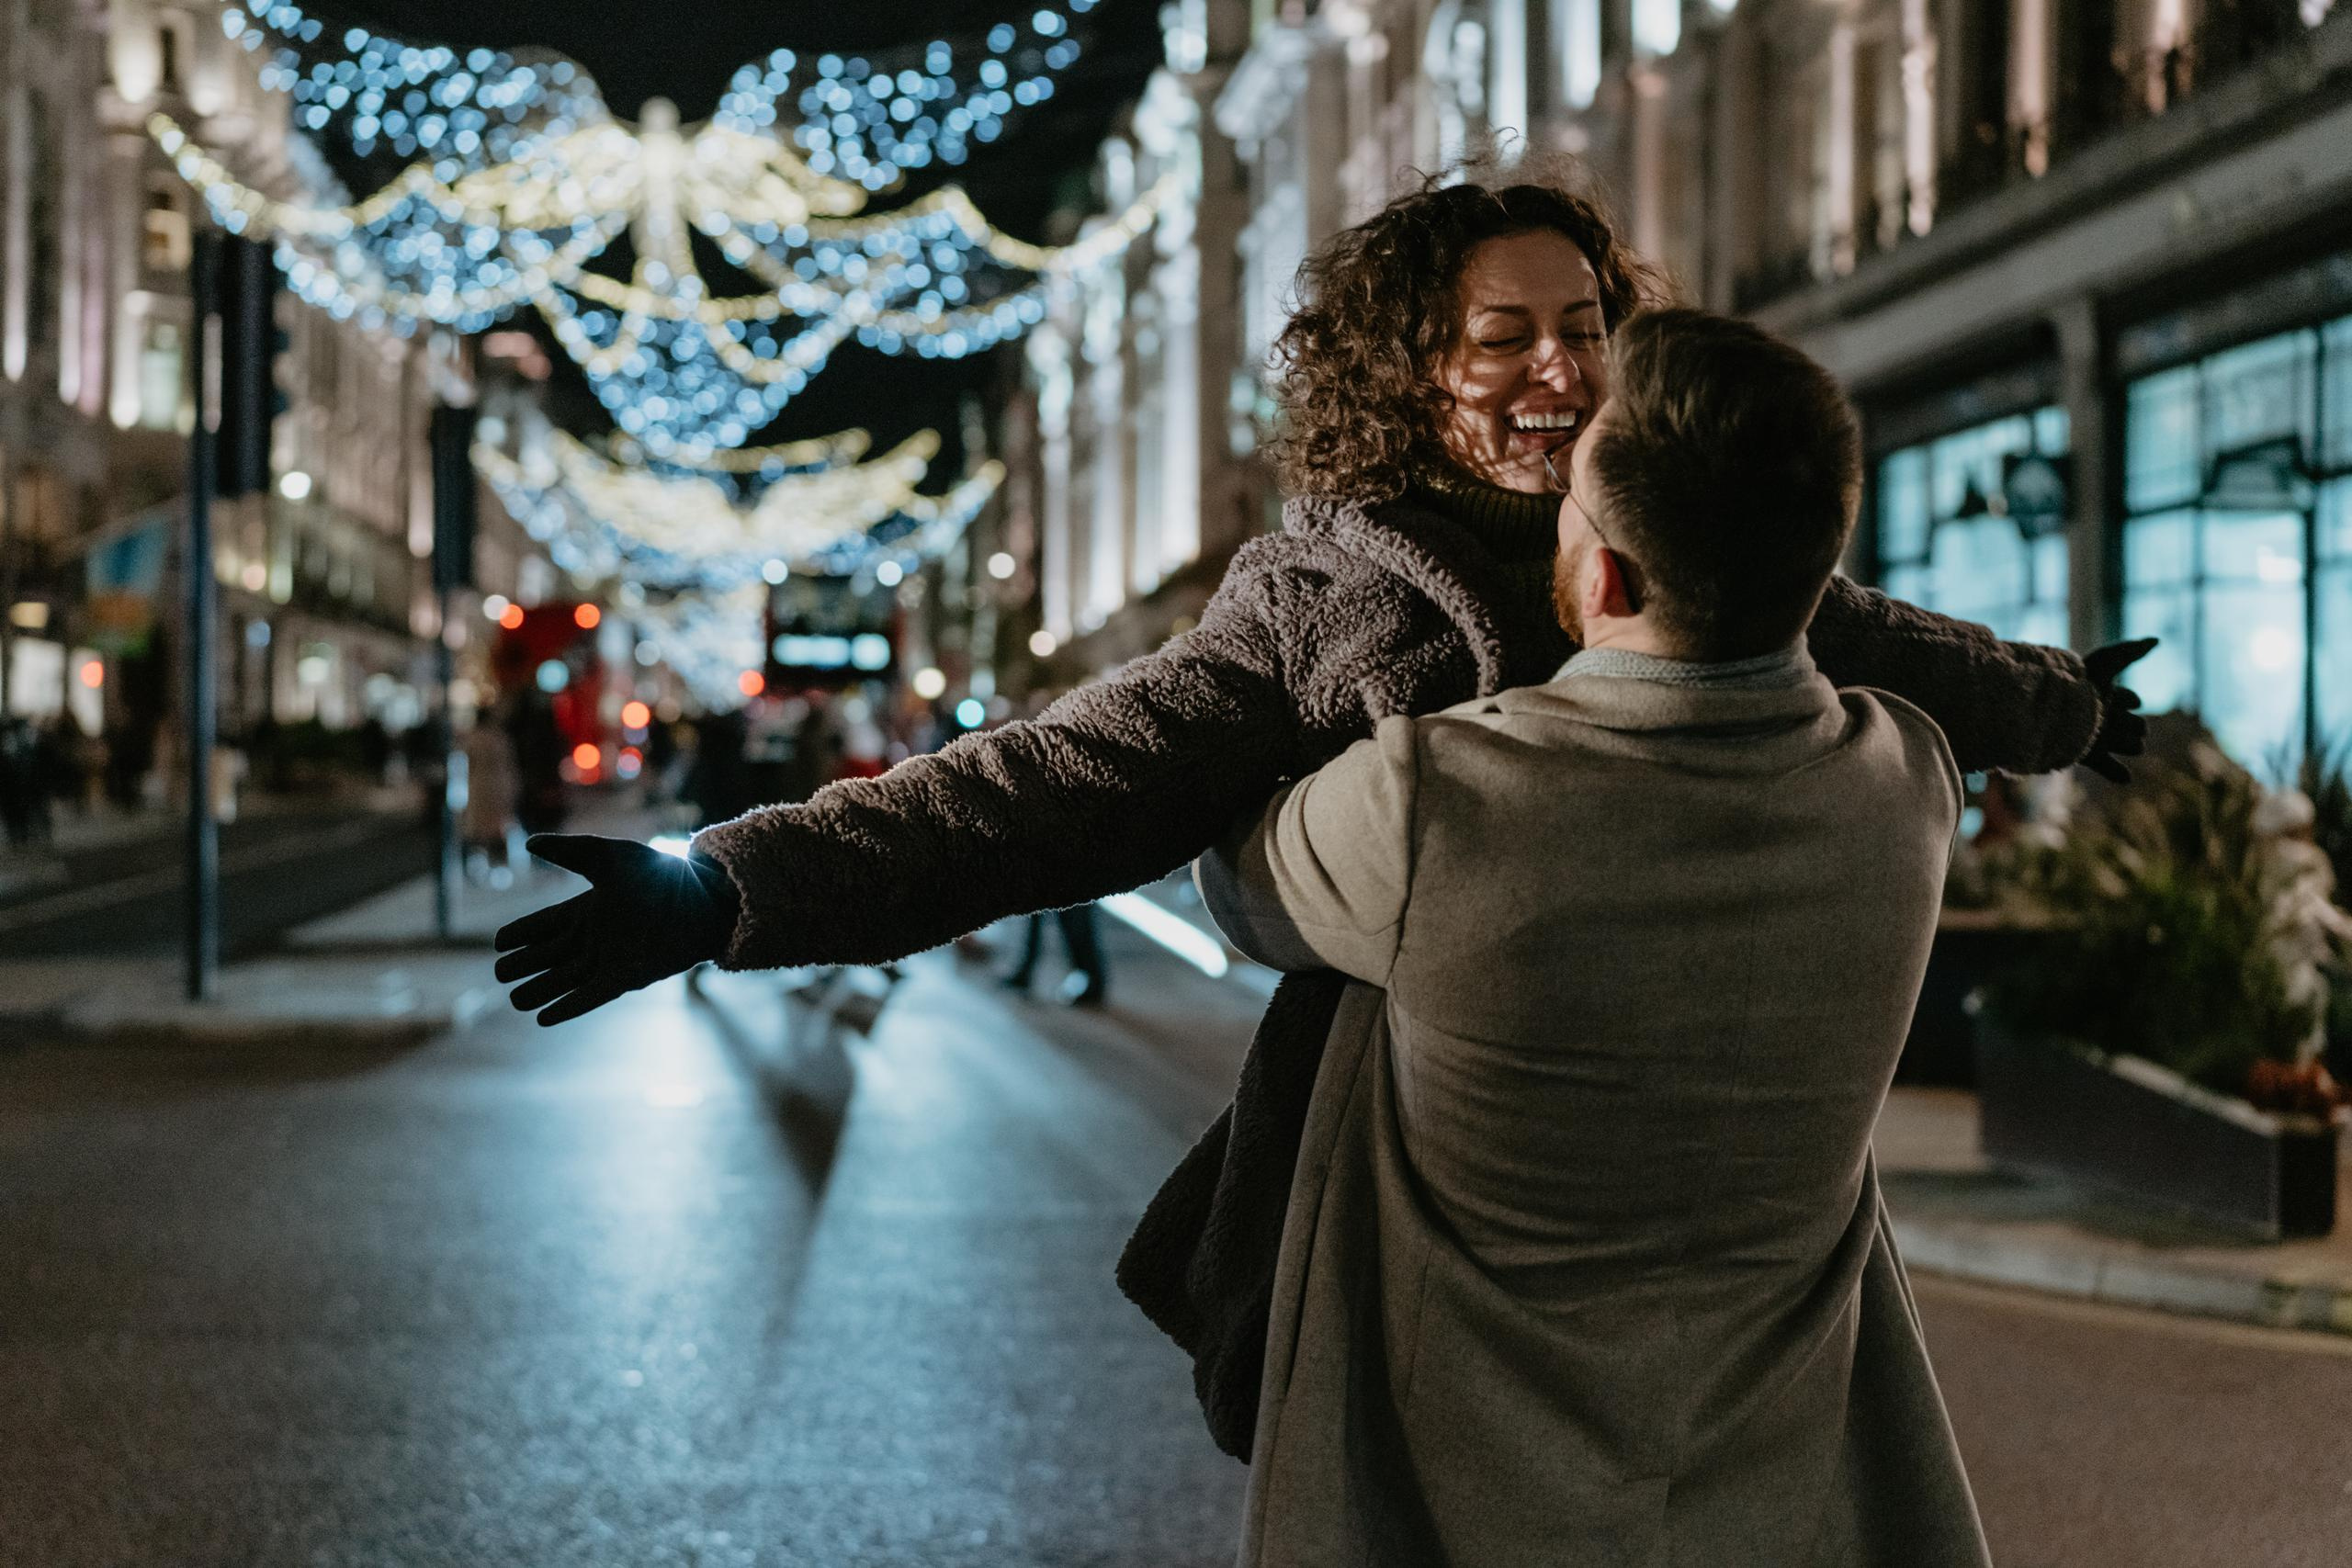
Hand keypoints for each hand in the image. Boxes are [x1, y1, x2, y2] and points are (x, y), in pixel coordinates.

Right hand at [494, 834, 741, 1025]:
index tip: (498, 942)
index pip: (542, 926)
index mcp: (586, 909)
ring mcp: (608, 960)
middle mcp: (593, 937)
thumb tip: (531, 843)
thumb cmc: (659, 874)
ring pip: (563, 980)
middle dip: (522, 965)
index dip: (520, 934)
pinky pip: (589, 997)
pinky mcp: (625, 979)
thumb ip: (571, 852)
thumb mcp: (610, 858)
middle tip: (500, 973)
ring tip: (514, 999)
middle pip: (547, 956)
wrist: (702, 900)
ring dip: (538, 991)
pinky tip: (543, 1018)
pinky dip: (567, 1007)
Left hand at [2078, 637, 2156, 783]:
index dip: (2127, 699)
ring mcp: (2099, 738)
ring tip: (2106, 737)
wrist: (2047, 711)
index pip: (2133, 701)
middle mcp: (2107, 719)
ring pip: (2133, 747)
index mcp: (2108, 698)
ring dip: (2123, 742)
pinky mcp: (2087, 755)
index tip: (2114, 697)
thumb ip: (2130, 651)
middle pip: (2140, 728)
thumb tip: (2157, 640)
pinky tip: (2125, 777)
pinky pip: (2110, 767)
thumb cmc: (2075, 682)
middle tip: (2108, 720)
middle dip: (2129, 725)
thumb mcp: (2103, 662)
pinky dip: (2117, 772)